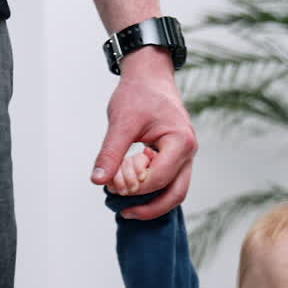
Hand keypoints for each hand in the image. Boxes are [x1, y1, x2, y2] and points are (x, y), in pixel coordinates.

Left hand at [91, 48, 197, 219]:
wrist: (149, 75)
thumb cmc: (139, 93)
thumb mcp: (121, 122)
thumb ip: (110, 152)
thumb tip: (98, 180)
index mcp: (181, 142)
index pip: (160, 177)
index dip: (135, 187)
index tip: (113, 185)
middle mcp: (189, 152)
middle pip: (176, 194)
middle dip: (150, 207)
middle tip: (123, 212)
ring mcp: (185, 156)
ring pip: (175, 191)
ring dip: (151, 201)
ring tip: (126, 205)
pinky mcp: (176, 157)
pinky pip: (169, 182)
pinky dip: (151, 190)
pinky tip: (131, 189)